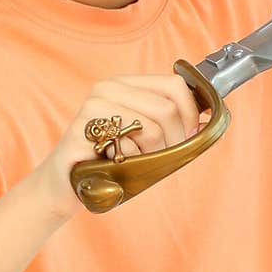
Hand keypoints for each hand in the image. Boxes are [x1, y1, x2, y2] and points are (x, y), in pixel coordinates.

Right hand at [37, 73, 211, 219]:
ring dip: (152, 156)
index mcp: (125, 85)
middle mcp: (107, 89)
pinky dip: (129, 163)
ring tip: (133, 162)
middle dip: (175, 141)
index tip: (189, 136)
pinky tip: (114, 164)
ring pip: (152, 129)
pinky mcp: (81, 130)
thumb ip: (169, 124)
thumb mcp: (145, 139)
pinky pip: (126, 147)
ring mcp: (92, 107)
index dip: (191, 113)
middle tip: (161, 158)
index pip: (175, 85)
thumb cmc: (109, 164)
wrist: (65, 186)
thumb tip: (207, 121)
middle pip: (167, 108)